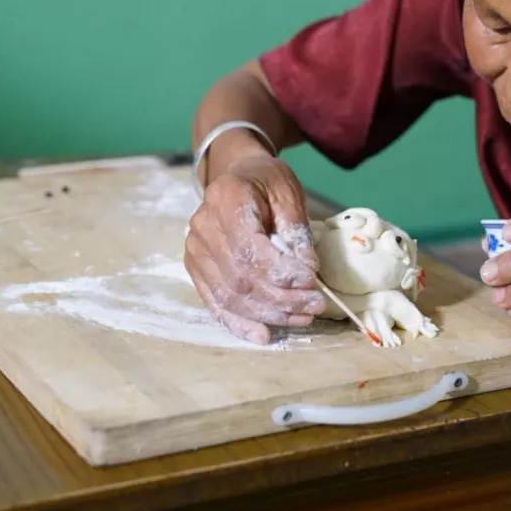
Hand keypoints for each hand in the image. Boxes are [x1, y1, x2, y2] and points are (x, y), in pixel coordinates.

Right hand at [184, 154, 324, 344]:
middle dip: (281, 298)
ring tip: (302, 317)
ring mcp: (195, 249)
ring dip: (268, 313)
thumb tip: (309, 270)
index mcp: (226, 198)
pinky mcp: (196, 268)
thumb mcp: (289, 195)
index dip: (281, 272)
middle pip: (240, 278)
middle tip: (315, 304)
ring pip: (230, 296)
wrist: (239, 176)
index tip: (312, 282)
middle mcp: (202, 225)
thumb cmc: (267, 182)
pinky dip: (240, 323)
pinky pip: (216, 303)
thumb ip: (296, 231)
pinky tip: (264, 334)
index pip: (250, 249)